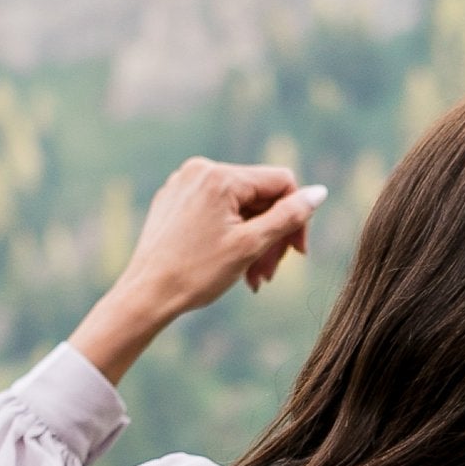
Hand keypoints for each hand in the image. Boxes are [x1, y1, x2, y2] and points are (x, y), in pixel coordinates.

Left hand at [71, 158, 326, 384]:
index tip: (297, 253)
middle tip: (269, 275)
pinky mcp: (174, 201)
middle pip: (259, 197)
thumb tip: (319, 193)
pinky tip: (232, 267)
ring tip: (253, 279)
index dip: (297, 217)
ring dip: (253, 241)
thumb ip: (288, 216)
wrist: (145, 295)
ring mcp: (184, 184)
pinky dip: (230, 236)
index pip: (280, 182)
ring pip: (239, 207)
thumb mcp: (251, 245)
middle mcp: (200, 170)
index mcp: (220, 176)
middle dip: (271, 236)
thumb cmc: (196, 273)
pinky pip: (216, 211)